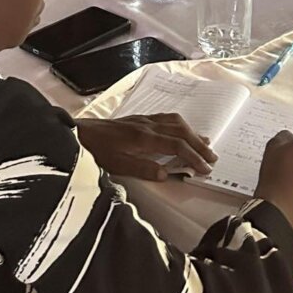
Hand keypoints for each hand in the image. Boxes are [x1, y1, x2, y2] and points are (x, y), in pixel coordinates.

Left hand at [77, 114, 216, 181]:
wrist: (80, 133)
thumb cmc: (97, 152)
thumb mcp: (118, 165)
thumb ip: (144, 169)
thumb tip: (167, 174)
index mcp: (144, 138)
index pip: (177, 146)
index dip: (194, 157)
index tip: (206, 169)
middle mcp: (147, 125)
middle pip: (181, 131)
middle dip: (199, 144)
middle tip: (213, 157)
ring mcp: (143, 120)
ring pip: (175, 121)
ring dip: (192, 132)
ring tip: (205, 142)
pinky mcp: (138, 119)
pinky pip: (166, 118)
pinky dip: (180, 125)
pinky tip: (182, 129)